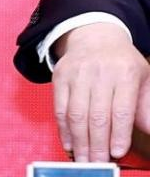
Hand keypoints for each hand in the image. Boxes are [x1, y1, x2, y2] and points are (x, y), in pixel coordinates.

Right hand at [52, 21, 149, 161]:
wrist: (94, 36)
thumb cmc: (122, 63)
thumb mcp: (143, 79)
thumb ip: (146, 107)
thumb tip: (149, 132)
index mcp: (124, 72)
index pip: (120, 109)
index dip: (118, 133)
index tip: (116, 153)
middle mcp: (99, 72)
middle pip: (96, 114)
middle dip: (97, 144)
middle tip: (97, 164)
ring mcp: (76, 73)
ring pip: (76, 113)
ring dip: (79, 140)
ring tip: (84, 160)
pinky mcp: (59, 76)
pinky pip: (59, 107)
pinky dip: (63, 128)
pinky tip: (69, 143)